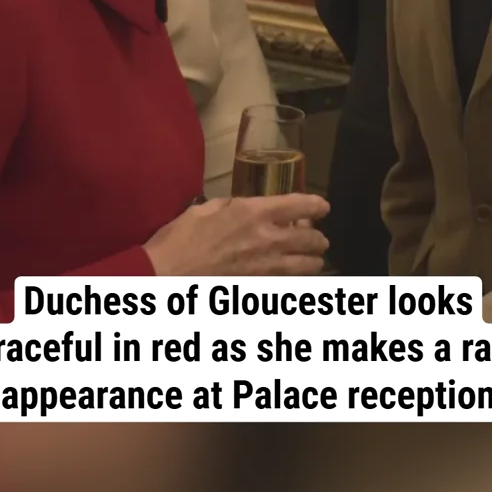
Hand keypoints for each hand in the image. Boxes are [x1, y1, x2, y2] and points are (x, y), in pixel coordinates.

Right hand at [144, 194, 329, 275]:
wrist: (168, 274)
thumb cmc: (180, 238)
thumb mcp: (205, 209)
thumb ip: (230, 206)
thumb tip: (241, 207)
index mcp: (253, 212)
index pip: (299, 205)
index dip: (316, 205)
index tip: (323, 207)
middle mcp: (266, 239)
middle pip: (308, 239)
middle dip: (318, 239)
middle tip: (320, 239)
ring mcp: (264, 267)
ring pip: (305, 266)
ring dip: (313, 262)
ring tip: (316, 260)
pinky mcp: (258, 287)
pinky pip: (286, 284)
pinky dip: (294, 281)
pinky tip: (294, 279)